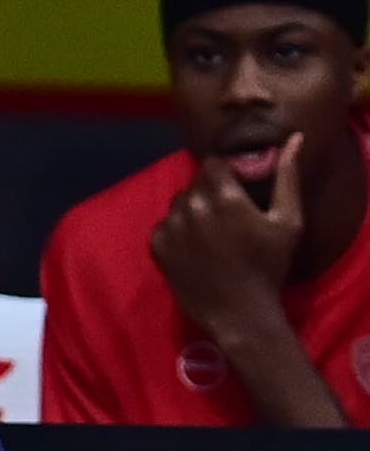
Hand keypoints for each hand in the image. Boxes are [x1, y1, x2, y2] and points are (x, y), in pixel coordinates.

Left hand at [150, 134, 303, 341]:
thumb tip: (293, 139)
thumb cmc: (269, 266)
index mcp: (224, 197)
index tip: (234, 186)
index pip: (212, 164)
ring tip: (210, 232)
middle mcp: (192, 206)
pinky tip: (194, 247)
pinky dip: (176, 230)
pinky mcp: (157, 246)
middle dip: (209, 191)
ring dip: (192, 209)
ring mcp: (171, 227)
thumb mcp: (288, 221)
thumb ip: (287, 177)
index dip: (224, 172)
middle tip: (225, 214)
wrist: (239, 311)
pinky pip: (164, 225)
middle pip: (195, 183)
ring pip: (178, 203)